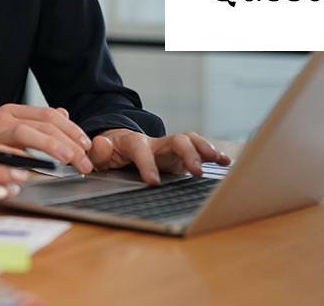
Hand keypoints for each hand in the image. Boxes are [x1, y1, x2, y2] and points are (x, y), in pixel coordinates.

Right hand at [0, 104, 93, 173]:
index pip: (50, 115)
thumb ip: (37, 122)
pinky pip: (4, 152)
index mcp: (13, 111)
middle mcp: (4, 118)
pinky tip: (37, 168)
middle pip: (44, 124)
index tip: (87, 145)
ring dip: (51, 147)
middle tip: (84, 161)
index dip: (72, 129)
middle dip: (69, 143)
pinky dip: (22, 158)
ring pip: (27, 132)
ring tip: (68, 160)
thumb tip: (65, 113)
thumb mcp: (11, 128)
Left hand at [86, 130, 231, 184]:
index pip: (141, 149)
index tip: (153, 182)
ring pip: (190, 141)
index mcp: (134, 143)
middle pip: (175, 140)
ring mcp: (170, 148)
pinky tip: (225, 162)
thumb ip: (98, 152)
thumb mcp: (99, 154)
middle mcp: (156, 143)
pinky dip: (212, 154)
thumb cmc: (110, 152)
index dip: (147, 164)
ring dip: (204, 149)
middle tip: (196, 171)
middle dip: (187, 154)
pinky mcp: (180, 156)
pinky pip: (198, 149)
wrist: (120, 145)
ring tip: (217, 160)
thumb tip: (101, 144)